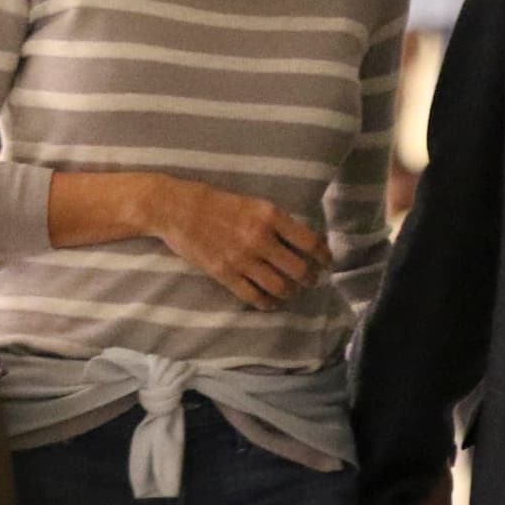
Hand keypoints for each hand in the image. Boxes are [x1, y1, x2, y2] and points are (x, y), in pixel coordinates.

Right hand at [149, 177, 329, 309]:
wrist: (177, 208)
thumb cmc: (217, 202)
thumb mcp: (253, 203)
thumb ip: (276, 221)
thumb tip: (299, 240)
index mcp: (271, 216)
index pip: (310, 242)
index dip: (324, 256)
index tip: (327, 263)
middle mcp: (261, 239)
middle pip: (299, 270)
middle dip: (309, 279)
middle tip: (310, 281)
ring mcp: (243, 259)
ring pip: (280, 287)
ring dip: (290, 293)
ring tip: (291, 292)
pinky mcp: (225, 274)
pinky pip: (254, 296)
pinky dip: (267, 303)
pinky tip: (270, 302)